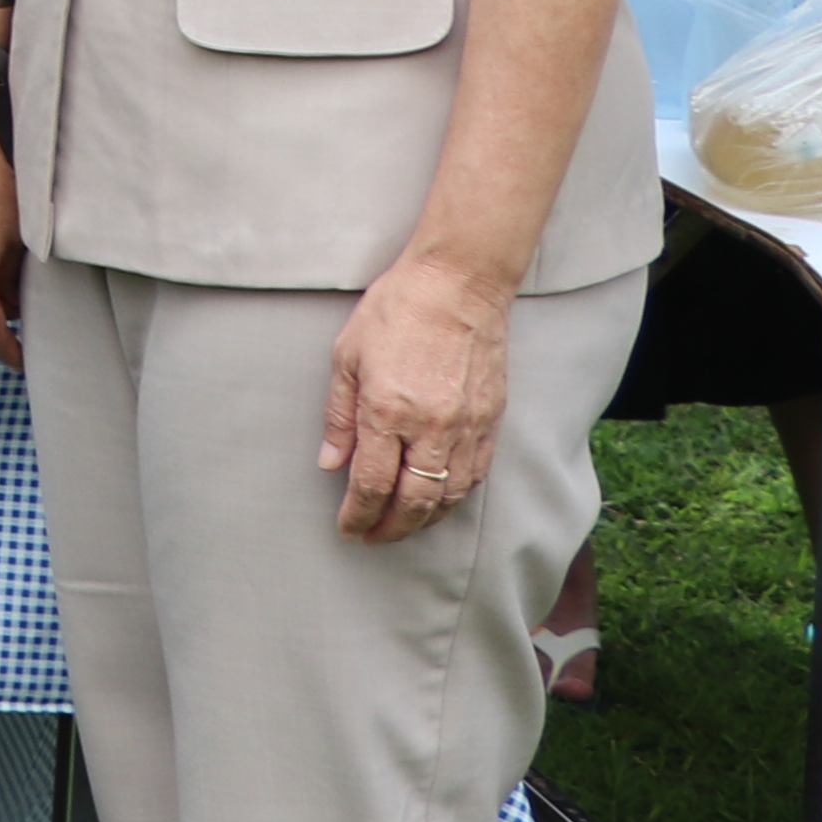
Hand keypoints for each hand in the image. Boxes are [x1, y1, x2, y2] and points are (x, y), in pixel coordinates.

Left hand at [322, 254, 513, 542]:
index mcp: (387, 412)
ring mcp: (467, 427)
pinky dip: (455, 496)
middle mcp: (431, 427)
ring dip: (424, 520)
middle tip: (371, 538)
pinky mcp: (491, 419)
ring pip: (449, 495)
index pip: (371, 484)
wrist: (459, 284)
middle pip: (413, 502)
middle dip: (390, 528)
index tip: (347, 528)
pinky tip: (440, 501)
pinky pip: (475, 474)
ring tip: (403, 527)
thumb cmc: (396, 311)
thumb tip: (330, 463)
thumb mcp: (347, 357)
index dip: (357, 514)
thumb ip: (340, 416)